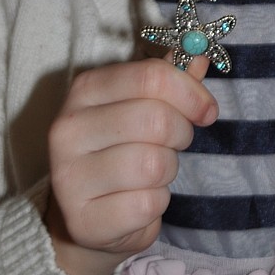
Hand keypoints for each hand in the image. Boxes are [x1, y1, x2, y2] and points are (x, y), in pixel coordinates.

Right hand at [45, 54, 215, 274]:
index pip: (150, 76)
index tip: (206, 109)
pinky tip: (139, 202)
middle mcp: (68, 130)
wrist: (89, 218)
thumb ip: (168, 80)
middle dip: (181, 134)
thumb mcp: (141, 107)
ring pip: (154, 164)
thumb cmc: (121, 152)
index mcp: (84, 90)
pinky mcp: (84, 220)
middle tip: (175, 144)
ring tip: (151, 174)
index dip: (190, 92)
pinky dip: (156, 204)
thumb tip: (198, 54)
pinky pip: (148, 204)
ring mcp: (69, 178)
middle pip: (156, 120)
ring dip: (168, 171)